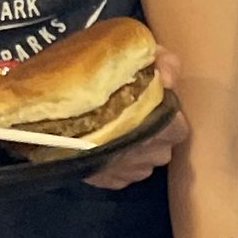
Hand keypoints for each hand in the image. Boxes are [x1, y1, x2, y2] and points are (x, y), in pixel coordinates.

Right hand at [86, 49, 187, 189]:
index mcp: (168, 127)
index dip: (169, 115)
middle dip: (153, 134)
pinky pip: (121, 175)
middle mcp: (153, 154)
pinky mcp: (108, 182)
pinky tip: (104, 146)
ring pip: (142, 163)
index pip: (181, 128)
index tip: (154, 106)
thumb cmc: (101, 82)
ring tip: (116, 132)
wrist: (57, 114)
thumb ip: (165, 62)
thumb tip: (171, 81)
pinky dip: (116, 163)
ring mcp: (130, 171)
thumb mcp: (139, 55)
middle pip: (162, 147)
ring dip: (135, 150)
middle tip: (132, 116)